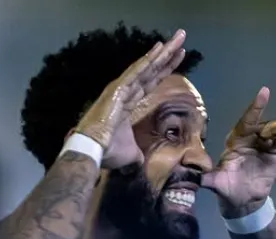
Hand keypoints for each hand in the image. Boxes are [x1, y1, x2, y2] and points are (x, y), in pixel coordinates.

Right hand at [73, 29, 186, 168]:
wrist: (93, 152)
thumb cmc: (108, 152)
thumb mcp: (131, 153)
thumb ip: (138, 154)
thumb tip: (142, 165)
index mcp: (126, 103)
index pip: (150, 83)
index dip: (164, 70)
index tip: (177, 58)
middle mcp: (124, 92)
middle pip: (151, 71)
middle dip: (168, 55)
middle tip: (182, 38)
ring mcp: (120, 90)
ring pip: (146, 67)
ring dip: (163, 53)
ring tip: (178, 38)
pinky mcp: (117, 90)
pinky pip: (136, 72)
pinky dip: (147, 60)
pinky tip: (160, 48)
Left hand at [202, 87, 275, 216]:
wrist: (241, 199)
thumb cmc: (226, 189)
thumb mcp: (216, 184)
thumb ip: (207, 179)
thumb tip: (194, 176)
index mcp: (236, 140)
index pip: (246, 121)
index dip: (255, 108)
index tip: (264, 93)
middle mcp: (251, 137)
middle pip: (270, 126)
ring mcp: (265, 142)